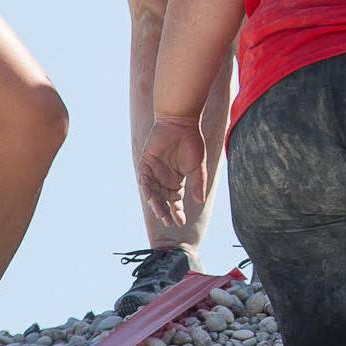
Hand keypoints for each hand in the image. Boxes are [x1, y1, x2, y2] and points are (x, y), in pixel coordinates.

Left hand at [136, 114, 205, 229]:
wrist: (180, 122)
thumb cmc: (191, 141)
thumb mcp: (197, 166)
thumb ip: (197, 183)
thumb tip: (200, 201)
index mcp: (177, 180)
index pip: (175, 201)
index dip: (177, 211)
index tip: (181, 222)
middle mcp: (164, 179)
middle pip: (163, 200)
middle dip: (165, 211)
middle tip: (168, 222)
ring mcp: (154, 172)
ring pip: (153, 193)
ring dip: (156, 204)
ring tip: (160, 214)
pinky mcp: (146, 164)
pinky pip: (145, 180)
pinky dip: (147, 189)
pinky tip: (151, 198)